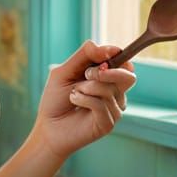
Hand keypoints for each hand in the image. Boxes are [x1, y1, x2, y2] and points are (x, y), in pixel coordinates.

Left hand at [33, 41, 135, 160]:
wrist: (47, 127)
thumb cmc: (56, 100)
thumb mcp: (65, 71)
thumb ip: (84, 56)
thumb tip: (108, 49)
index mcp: (108, 80)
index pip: (125, 64)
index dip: (117, 57)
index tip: (102, 57)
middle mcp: (115, 94)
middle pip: (128, 76)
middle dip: (106, 72)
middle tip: (87, 74)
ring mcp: (113, 110)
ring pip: (110, 90)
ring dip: (86, 87)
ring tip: (73, 93)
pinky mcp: (108, 124)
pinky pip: (101, 104)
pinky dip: (83, 99)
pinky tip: (74, 102)